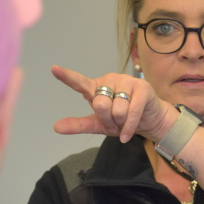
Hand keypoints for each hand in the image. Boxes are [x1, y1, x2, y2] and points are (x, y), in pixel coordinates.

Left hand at [50, 65, 176, 143]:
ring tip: (125, 121)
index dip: (67, 77)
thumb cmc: (122, 120)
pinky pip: (131, 112)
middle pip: (100, 105)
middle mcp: (110, 80)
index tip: (54, 69)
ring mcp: (126, 81)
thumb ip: (78, 125)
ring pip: (117, 110)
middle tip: (115, 122)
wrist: (149, 122)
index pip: (80, 83)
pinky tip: (127, 134)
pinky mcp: (142, 87)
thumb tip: (56, 127)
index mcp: (96, 87)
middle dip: (108, 120)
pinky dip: (129, 127)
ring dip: (121, 123)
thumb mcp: (98, 125)